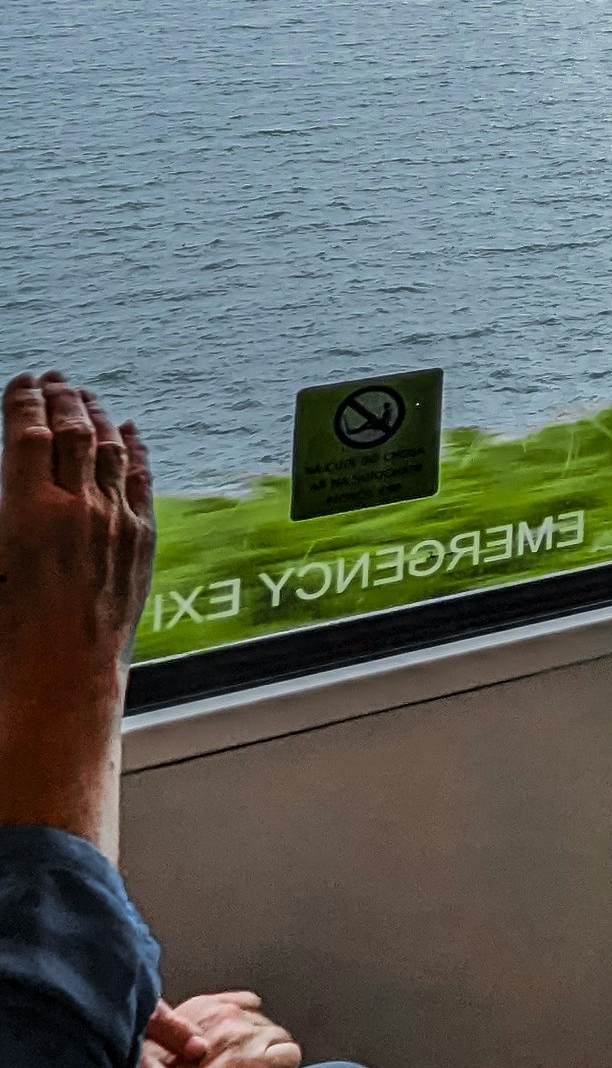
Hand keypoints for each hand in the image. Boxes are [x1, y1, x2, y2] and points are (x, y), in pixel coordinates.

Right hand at [0, 376, 154, 856]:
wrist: (60, 688)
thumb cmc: (4, 638)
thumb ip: (6, 513)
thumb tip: (15, 483)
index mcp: (29, 512)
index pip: (29, 432)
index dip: (25, 401)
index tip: (21, 382)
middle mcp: (79, 508)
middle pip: (75, 430)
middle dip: (63, 398)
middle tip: (53, 379)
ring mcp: (117, 524)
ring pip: (113, 450)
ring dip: (98, 417)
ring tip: (86, 398)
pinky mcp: (142, 544)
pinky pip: (142, 482)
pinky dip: (135, 451)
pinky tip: (130, 434)